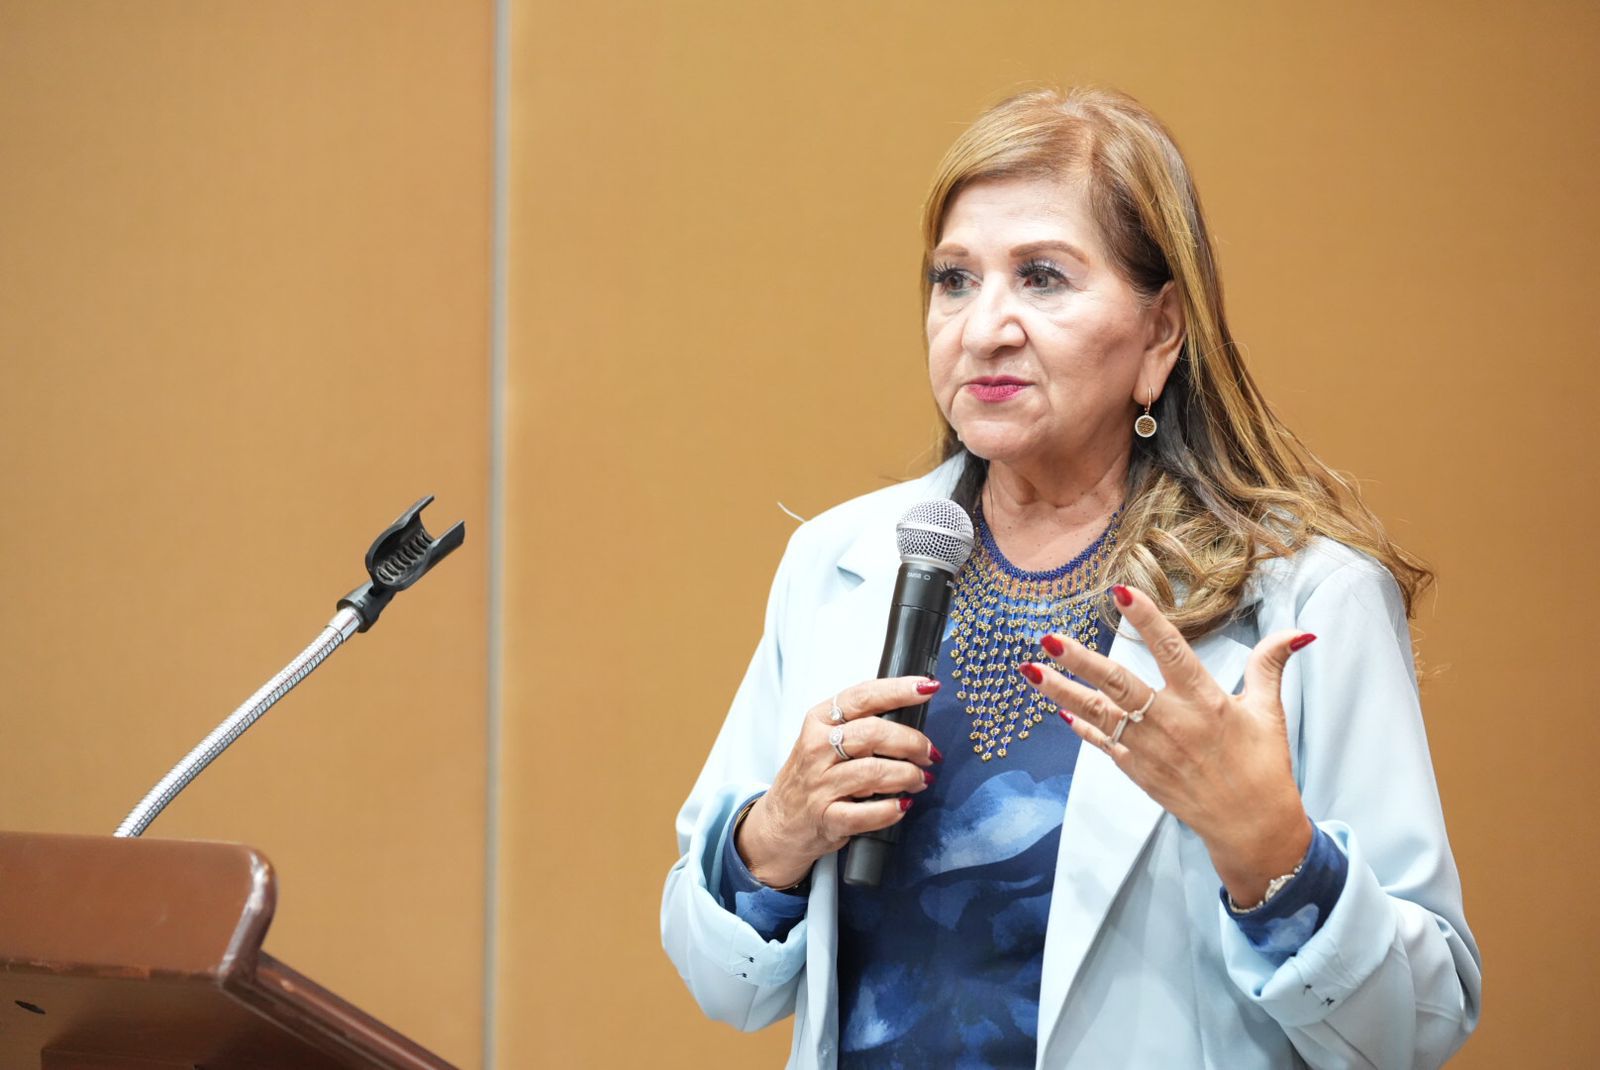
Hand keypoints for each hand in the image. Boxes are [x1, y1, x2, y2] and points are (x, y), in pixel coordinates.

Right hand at [737, 677, 941, 888]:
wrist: (780, 821)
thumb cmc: (811, 775)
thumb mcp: (824, 739)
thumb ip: (860, 723)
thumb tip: (912, 713)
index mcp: (819, 720)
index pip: (863, 696)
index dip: (898, 690)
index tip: (927, 688)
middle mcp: (816, 748)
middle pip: (873, 733)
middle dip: (912, 742)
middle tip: (929, 753)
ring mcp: (820, 784)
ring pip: (874, 772)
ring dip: (908, 776)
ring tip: (920, 780)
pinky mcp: (826, 818)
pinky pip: (866, 814)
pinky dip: (891, 810)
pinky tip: (902, 806)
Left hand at [1020, 584, 1314, 905]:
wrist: (1251, 828)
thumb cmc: (1262, 765)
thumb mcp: (1268, 712)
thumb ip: (1269, 666)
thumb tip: (1299, 631)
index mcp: (1204, 701)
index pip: (1171, 650)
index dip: (1147, 621)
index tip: (1121, 592)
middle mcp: (1171, 722)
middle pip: (1119, 684)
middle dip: (1080, 661)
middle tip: (1047, 639)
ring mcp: (1149, 749)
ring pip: (1099, 713)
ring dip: (1062, 691)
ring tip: (1030, 670)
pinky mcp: (1138, 771)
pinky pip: (1103, 743)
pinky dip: (1080, 725)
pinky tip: (1057, 708)